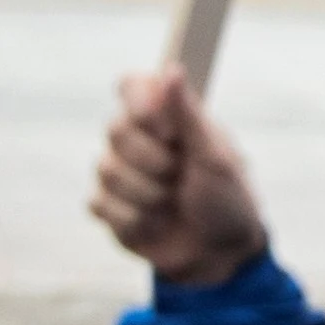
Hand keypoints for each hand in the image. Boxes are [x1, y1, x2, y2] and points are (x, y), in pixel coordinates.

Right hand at [90, 68, 268, 288]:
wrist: (219, 255)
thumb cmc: (225, 199)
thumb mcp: (215, 156)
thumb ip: (189, 115)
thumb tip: (171, 69)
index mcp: (166, 116)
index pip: (131, 85)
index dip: (141, 106)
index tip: (168, 131)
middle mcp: (137, 138)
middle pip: (115, 128)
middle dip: (152, 161)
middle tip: (179, 175)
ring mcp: (119, 171)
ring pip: (105, 169)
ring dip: (147, 194)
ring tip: (171, 204)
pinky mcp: (108, 206)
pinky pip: (98, 202)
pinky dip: (133, 219)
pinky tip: (155, 224)